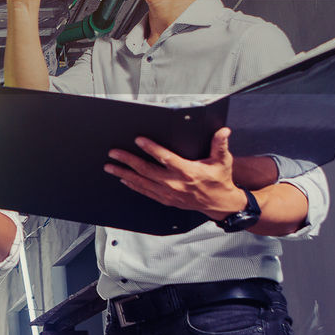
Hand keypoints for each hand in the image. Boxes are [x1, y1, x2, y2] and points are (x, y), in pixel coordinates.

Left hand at [103, 128, 246, 219]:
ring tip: (111, 167)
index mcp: (187, 171)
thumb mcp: (222, 161)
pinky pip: (146, 192)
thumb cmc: (219, 180)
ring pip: (142, 182)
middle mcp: (175, 183)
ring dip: (125, 173)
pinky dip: (134, 186)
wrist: (220, 203)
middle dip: (128, 161)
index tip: (138, 140)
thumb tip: (223, 131)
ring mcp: (169, 193)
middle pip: (147, 170)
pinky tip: (124, 179)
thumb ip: (220, 144)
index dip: (151, 148)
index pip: (165, 158)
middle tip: (114, 153)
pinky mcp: (167, 199)